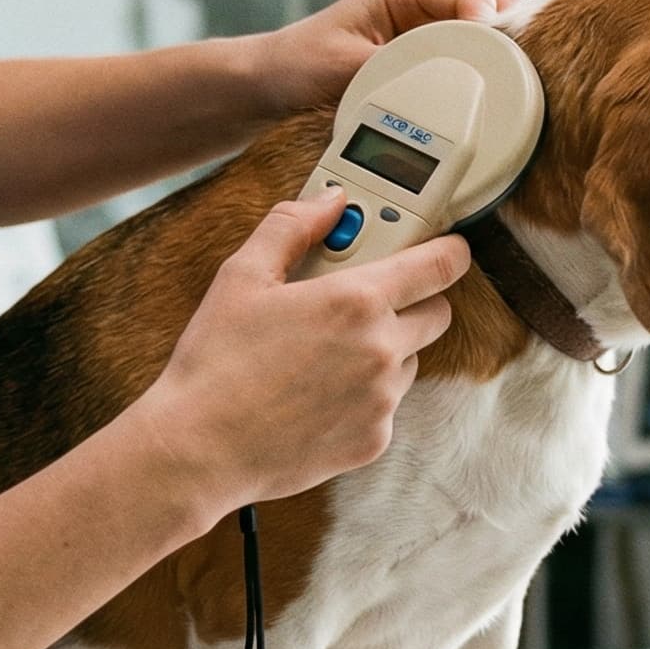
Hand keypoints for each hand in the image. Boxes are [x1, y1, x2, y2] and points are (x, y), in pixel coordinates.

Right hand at [131, 190, 473, 507]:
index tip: (448, 249)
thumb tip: (331, 201)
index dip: (450, 252)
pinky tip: (314, 396)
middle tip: (364, 301)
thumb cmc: (215, 360)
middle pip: (436, 314)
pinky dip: (363, 396)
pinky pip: (385, 406)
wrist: (199, 448)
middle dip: (411, 301)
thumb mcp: (242, 275)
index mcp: (357, 301)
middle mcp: (382, 350)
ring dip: (384, 350)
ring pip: (409, 361)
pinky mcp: (374, 440)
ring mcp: (382, 400)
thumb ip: (292, 226)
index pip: (440, 266)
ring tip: (323, 355)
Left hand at [254, 0, 524, 118]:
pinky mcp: (434, 57)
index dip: (495, 28)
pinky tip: (490, 106)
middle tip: (518, 87)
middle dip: (512, 46)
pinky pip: (475, 63)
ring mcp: (434, 30)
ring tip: (509, 101)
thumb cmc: (300, 64)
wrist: (273, 84)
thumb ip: (395, 66)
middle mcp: (427, 2)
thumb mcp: (345, 65)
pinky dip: (485, 80)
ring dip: (500, 65)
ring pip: (493, 39)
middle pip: (498, 12)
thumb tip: (441, 80)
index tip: (503, 61)